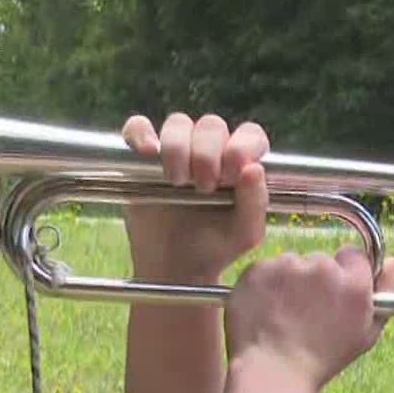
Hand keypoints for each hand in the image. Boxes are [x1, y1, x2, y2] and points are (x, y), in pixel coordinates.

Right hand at [119, 113, 269, 280]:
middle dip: (208, 153)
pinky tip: (147, 154)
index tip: (232, 174)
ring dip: (178, 147)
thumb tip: (254, 168)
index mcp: (239, 164)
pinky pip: (138, 128)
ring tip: (178, 181)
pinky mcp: (143, 158)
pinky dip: (141, 134)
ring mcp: (175, 152)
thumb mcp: (244, 234)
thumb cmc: (214, 249)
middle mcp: (210, 151)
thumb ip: (255, 202)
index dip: (242, 146)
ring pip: (178, 123)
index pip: (248, 134)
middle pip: (211, 125)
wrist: (174, 269)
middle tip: (203, 187)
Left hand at [225, 246, 393, 389]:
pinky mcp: (258, 270)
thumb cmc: (323, 360)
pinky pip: (265, 269)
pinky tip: (266, 311)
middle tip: (306, 312)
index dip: (344, 274)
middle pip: (320, 260)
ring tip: (283, 315)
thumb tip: (393, 262)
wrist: (273, 373)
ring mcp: (286, 266)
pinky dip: (265, 285)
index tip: (334, 294)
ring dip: (289, 281)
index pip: (353, 255)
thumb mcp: (366, 334)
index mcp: (353, 282)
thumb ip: (385, 293)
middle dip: (315, 279)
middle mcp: (322, 267)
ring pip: (291, 263)